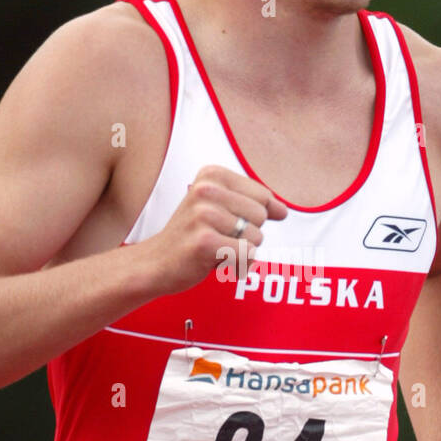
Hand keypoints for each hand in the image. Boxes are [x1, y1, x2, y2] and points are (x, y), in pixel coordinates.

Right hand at [143, 164, 287, 296]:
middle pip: (262, 216)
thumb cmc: (192, 235)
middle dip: (247, 234)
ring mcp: (203, 215)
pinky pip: (248, 255)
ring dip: (241, 251)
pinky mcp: (204, 241)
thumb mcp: (221, 209)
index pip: (263, 196)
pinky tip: (216, 262)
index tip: (224, 222)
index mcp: (212, 174)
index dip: (251, 217)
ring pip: (257, 237)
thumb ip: (255, 206)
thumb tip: (284, 211)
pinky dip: (239, 265)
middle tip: (217, 237)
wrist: (156, 262)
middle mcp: (206, 189)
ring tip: (214, 248)